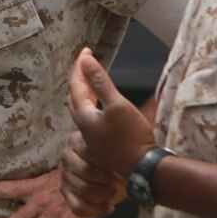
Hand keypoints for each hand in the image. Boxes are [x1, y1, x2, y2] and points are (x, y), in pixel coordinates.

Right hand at [60, 128, 126, 217]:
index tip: (119, 164)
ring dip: (102, 194)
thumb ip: (104, 119)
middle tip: (117, 178)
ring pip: (80, 189)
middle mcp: (68, 157)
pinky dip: (94, 210)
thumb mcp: (117, 134)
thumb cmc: (124, 154)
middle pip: (83, 171)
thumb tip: (92, 103)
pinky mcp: (68, 194)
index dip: (105, 161)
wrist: (132, 173)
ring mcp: (66, 176)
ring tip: (114, 192)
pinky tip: (109, 208)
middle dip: (104, 178)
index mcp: (77, 140)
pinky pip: (76, 206)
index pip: (86, 151)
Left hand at [66, 48, 154, 176]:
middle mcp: (83, 125)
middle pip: (75, 94)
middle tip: (86, 60)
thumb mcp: (117, 104)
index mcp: (83, 115)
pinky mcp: (101, 140)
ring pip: (81, 105)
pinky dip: (91, 100)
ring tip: (90, 76)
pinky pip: (90, 114)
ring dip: (84, 88)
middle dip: (79, 75)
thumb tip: (86, 61)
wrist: (141, 167)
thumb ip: (100, 82)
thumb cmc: (130, 136)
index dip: (80, 66)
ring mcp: (91, 134)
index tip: (86, 51)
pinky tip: (99, 101)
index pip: (76, 84)